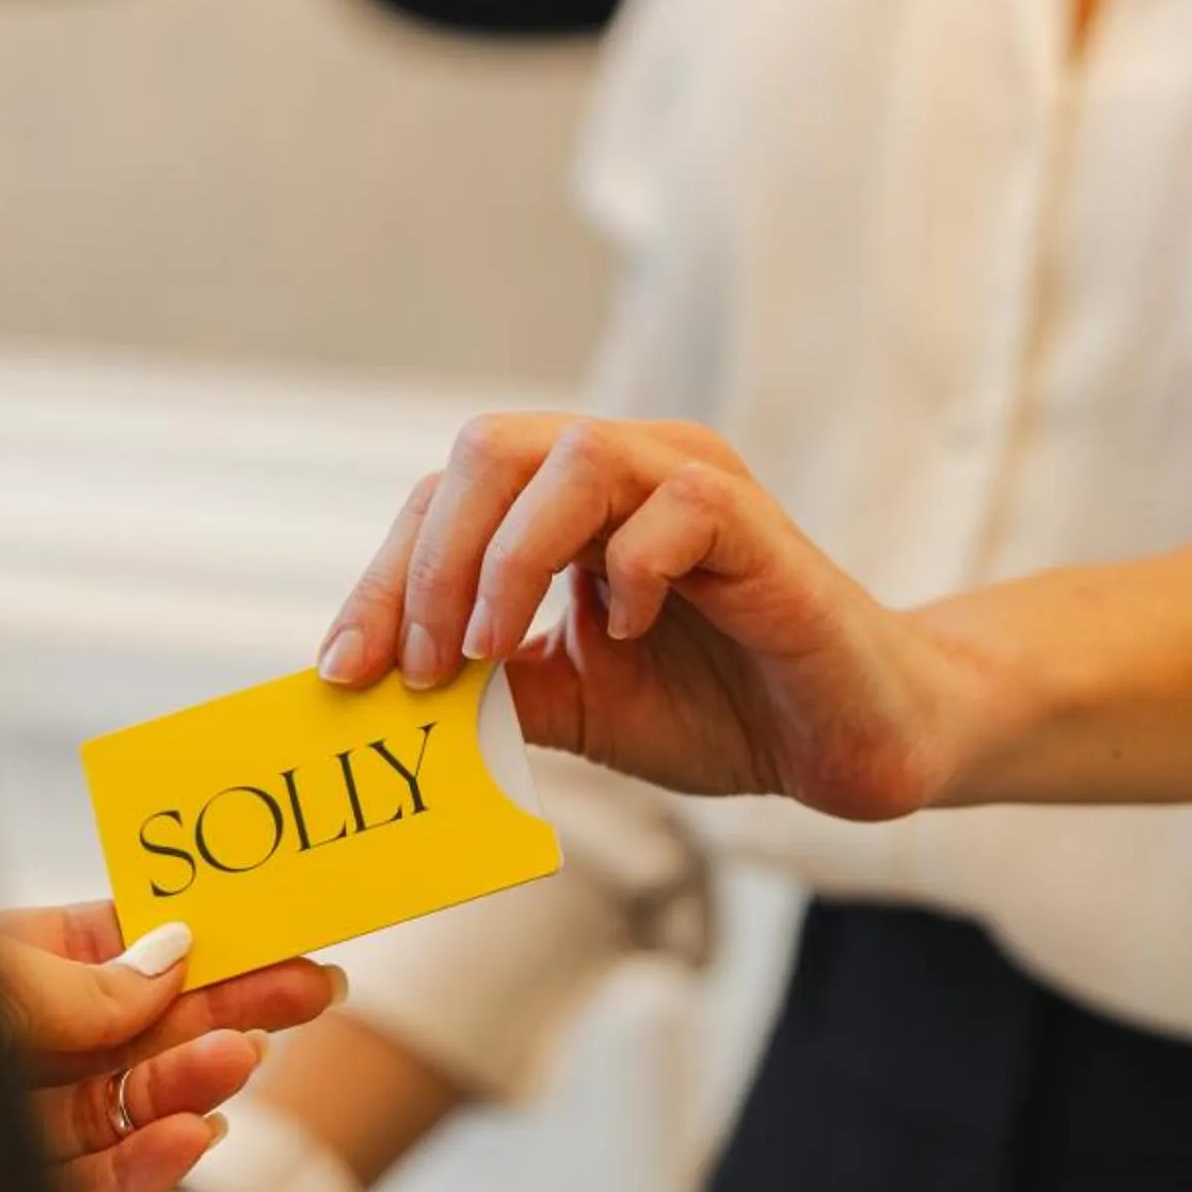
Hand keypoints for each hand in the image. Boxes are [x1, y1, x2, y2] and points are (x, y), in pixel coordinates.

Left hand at [0, 902, 342, 1191]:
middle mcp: (34, 1045)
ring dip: (196, 1084)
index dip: (212, 944)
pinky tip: (189, 1137)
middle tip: (313, 992)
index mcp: (23, 970)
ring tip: (238, 1059)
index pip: (136, 952)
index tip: (281, 937)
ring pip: (136, 1106)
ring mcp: (30, 1123)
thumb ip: (81, 982)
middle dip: (234, 1010)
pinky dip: (147, 1170)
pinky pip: (96, 1188)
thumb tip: (173, 958)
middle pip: (155, 1029)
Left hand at [316, 414, 964, 821]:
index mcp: (574, 503)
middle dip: (433, 561)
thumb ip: (492, 688)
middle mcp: (630, 469)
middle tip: (420, 667)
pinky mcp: (757, 523)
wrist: (844, 743)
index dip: (387, 578)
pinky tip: (625, 631)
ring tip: (497, 648)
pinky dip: (631, 567)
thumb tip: (381, 697)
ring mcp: (696, 483)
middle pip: (492, 448)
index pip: (449, 498)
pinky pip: (679, 504)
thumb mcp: (576, 703)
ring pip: (576, 454)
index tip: (347, 671)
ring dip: (512, 556)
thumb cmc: (717, 707)